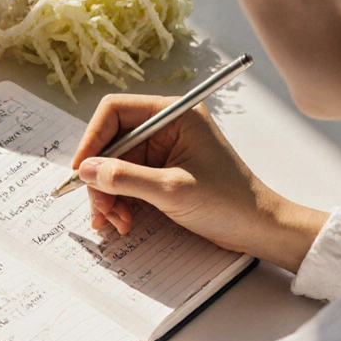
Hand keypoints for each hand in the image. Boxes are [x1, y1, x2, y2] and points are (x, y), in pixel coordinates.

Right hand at [72, 94, 326, 271]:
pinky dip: (120, 202)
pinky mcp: (162, 172)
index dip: (93, 139)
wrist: (259, 229)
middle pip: (112, 143)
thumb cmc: (229, 202)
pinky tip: (123, 222)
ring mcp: (163, 151)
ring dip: (108, 195)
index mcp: (174, 115)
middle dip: (101, 178)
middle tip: (99, 210)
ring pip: (115, 166)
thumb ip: (125, 178)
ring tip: (115, 223)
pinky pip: (127, 182)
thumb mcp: (172, 190)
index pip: (115, 111)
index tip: (81, 171)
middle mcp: (166, 127)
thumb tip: (86, 170)